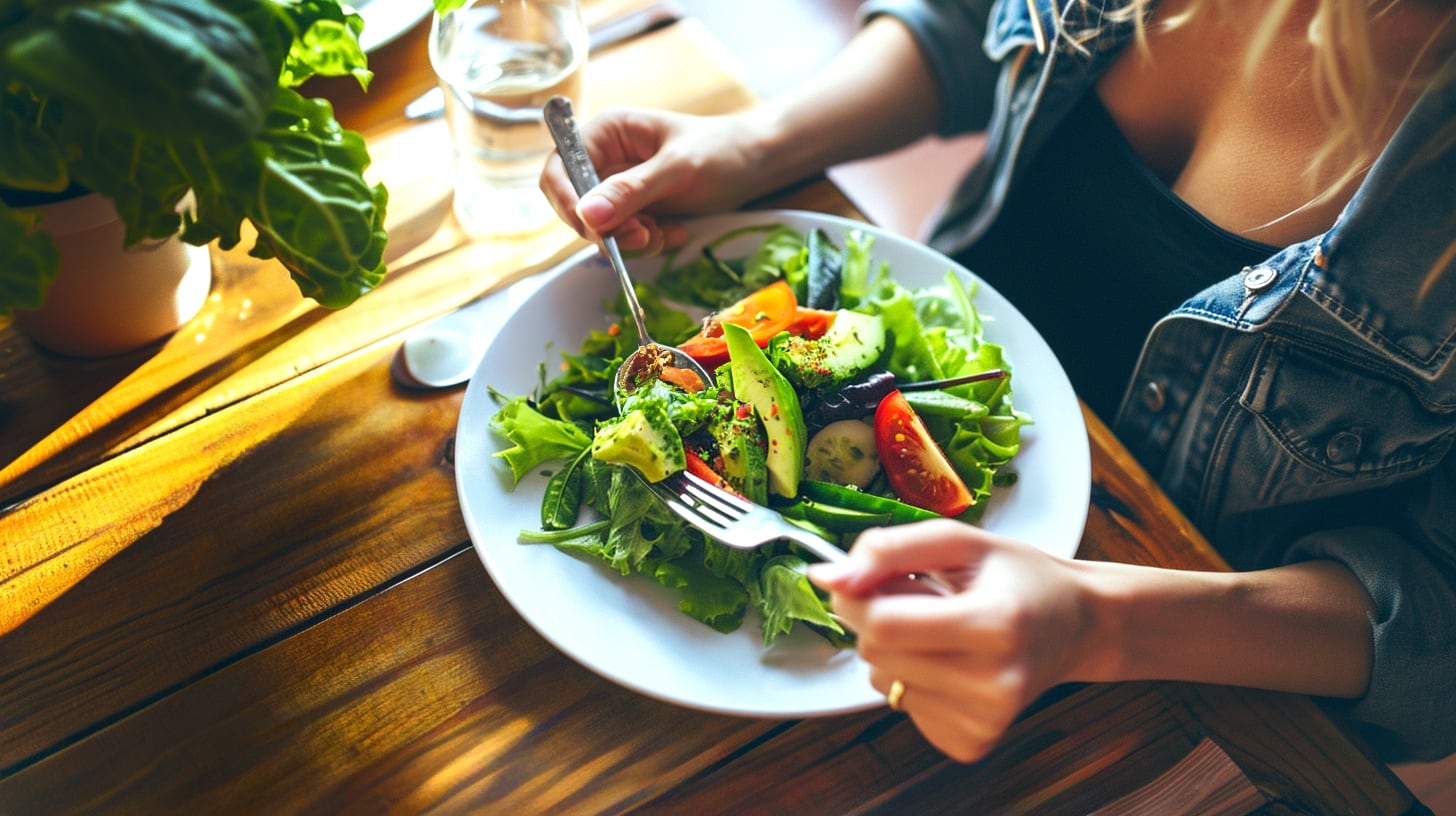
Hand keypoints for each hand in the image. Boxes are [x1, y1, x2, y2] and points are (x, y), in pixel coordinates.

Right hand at [538, 106, 777, 252]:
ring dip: (631, 241)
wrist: (757, 164)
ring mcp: (620, 189)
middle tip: (642, 237)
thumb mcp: (678, 168)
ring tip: (667, 234)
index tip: (592, 229)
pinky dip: (648, 244)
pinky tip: (677, 232)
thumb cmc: (722, 150)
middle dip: (608, 229)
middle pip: (577, 206)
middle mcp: (605, 160)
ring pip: (602, 230)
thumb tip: (587, 216)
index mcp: (607, 133)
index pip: (560, 169)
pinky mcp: (637, 212)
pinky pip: (626, 239)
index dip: (567, 201)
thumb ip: (632, 191)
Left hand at [808, 519, 1100, 762]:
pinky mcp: (972, 743)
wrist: (1075, 627)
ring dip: (896, 651)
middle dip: (877, 618)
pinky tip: (952, 663)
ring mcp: (985, 721)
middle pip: (876, 652)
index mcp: (996, 624)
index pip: (884, 624)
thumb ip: (888, 550)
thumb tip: (826, 577)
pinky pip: (902, 707)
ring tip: (943, 631)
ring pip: (881, 681)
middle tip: (920, 600)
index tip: (870, 578)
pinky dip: (913, 680)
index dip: (859, 596)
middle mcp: (994, 683)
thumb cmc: (1017, 577)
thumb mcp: (960, 543)